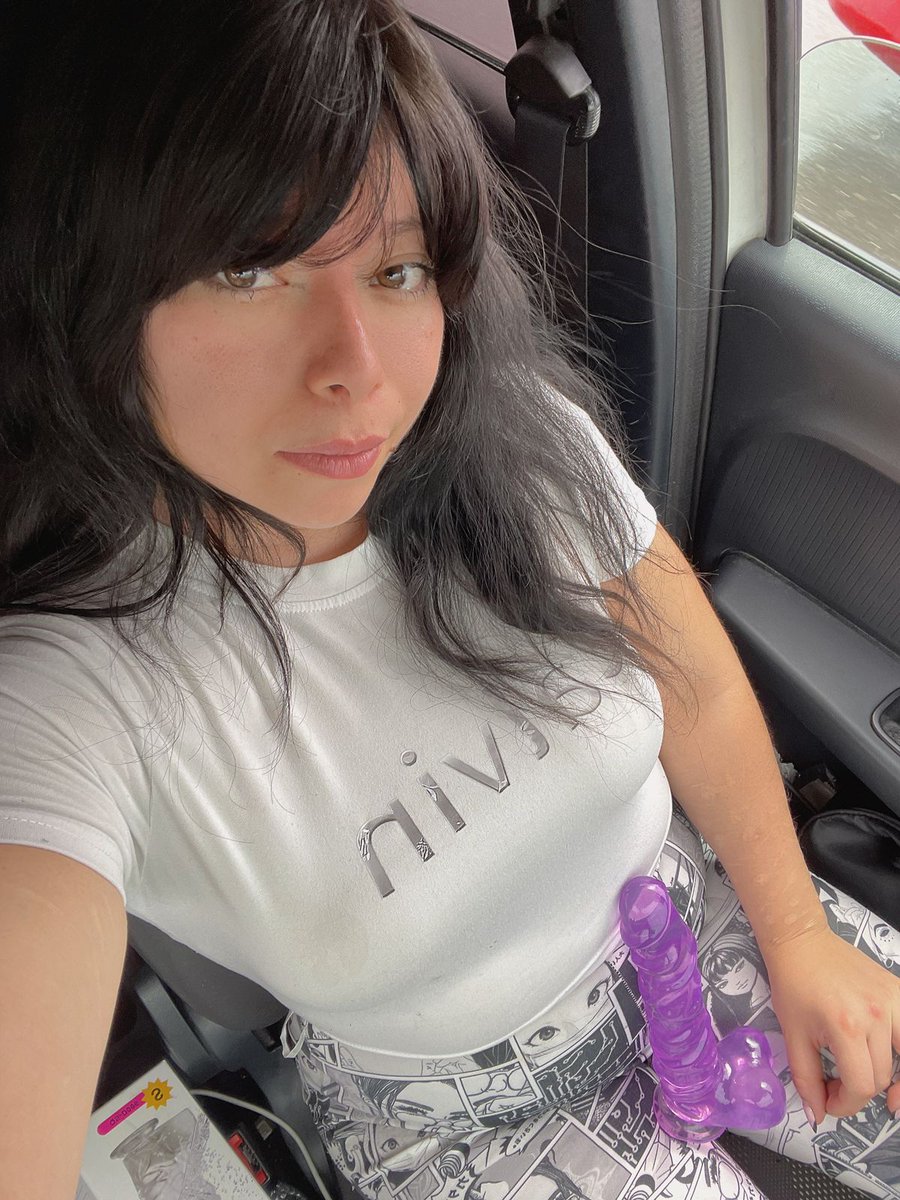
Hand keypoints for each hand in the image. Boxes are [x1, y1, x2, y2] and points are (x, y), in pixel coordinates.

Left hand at [762, 926, 899, 1122]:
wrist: (801, 943)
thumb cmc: (793, 986)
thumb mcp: (792, 1035)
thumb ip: (806, 1079)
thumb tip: (818, 1114)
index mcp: (847, 1027)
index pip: (861, 1087)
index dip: (845, 1104)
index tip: (830, 1100)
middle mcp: (876, 1015)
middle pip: (881, 1078)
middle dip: (857, 1091)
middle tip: (836, 1084)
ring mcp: (892, 1002)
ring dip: (884, 1077)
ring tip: (871, 1083)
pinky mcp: (898, 992)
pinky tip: (894, 1063)